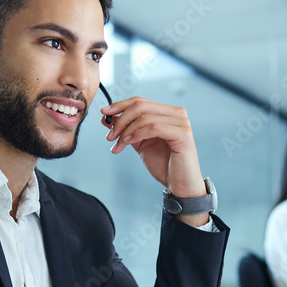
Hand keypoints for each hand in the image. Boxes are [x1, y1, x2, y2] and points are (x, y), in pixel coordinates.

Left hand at [101, 97, 208, 226]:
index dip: (120, 105)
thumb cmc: (164, 165)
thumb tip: (106, 117)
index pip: (140, 101)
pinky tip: (127, 143)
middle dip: (120, 120)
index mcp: (168, 113)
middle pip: (140, 106)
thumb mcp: (140, 144)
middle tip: (110, 136)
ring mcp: (181, 123)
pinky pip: (153, 127)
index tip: (104, 112)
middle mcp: (177, 113)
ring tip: (117, 144)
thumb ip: (127, 129)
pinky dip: (137, 134)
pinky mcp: (183, 134)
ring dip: (126, 131)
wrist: (179, 185)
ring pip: (145, 117)